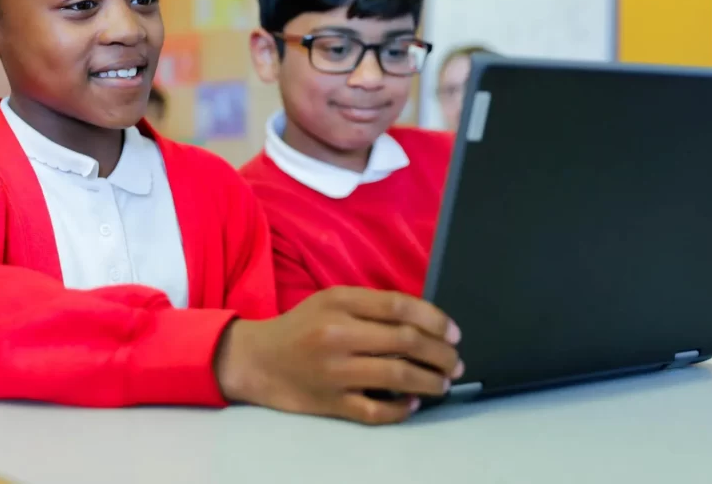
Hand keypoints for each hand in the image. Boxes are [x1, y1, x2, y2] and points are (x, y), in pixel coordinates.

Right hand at [214, 287, 461, 424]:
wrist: (256, 360)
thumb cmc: (300, 327)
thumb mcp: (330, 300)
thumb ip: (370, 306)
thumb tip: (423, 319)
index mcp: (339, 302)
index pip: (399, 307)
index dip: (434, 319)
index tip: (453, 332)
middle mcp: (337, 334)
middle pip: (405, 341)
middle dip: (440, 353)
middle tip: (455, 360)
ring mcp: (334, 371)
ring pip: (397, 375)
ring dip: (430, 380)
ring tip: (444, 382)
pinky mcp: (330, 402)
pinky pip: (375, 409)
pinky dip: (401, 408)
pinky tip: (413, 403)